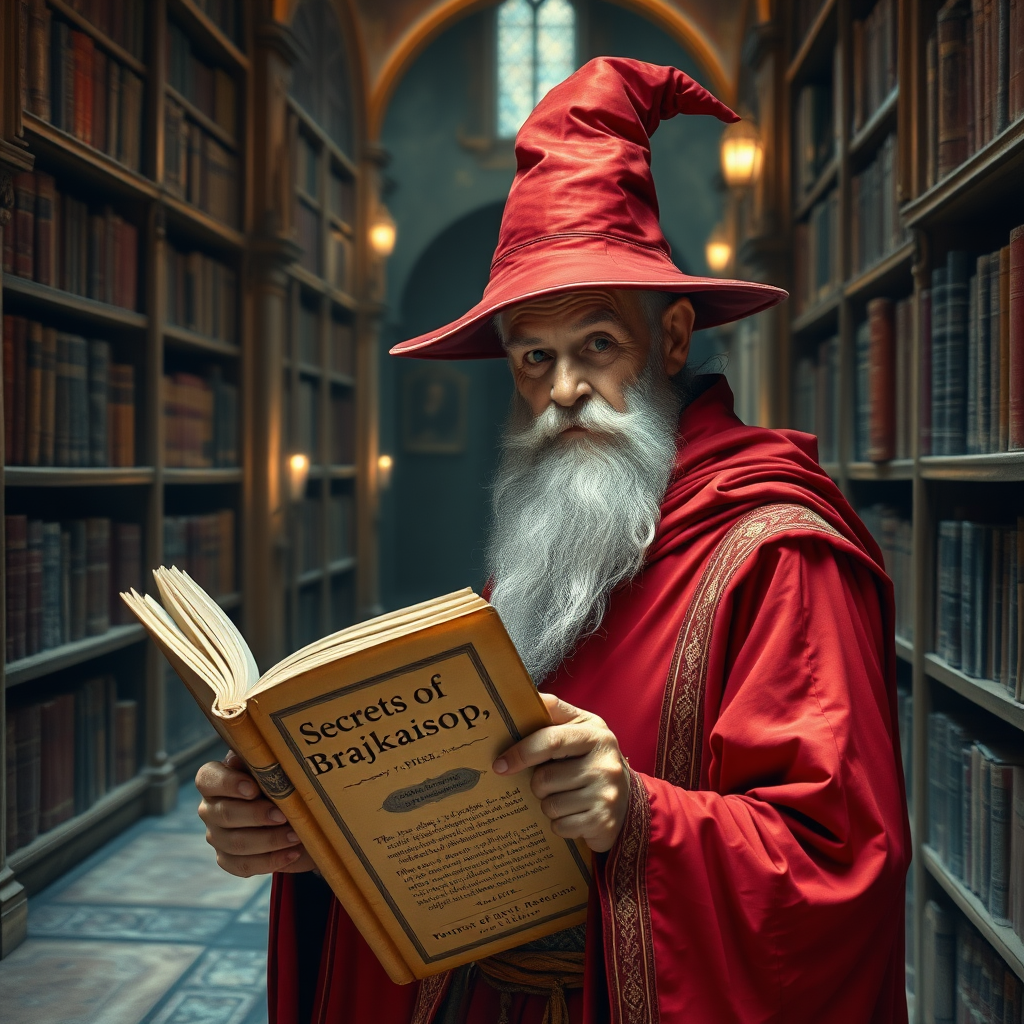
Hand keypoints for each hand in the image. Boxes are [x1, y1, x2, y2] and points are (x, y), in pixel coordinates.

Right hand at [196, 750, 314, 876]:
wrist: (283, 809)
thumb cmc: (273, 780)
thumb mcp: (269, 767)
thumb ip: (259, 762)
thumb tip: (249, 758)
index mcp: (213, 781)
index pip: (207, 779)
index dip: (228, 784)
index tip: (254, 789)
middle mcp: (209, 809)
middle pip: (225, 815)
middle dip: (256, 816)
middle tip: (283, 815)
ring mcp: (216, 836)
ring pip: (236, 843)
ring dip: (269, 840)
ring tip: (295, 836)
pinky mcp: (227, 859)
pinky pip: (244, 866)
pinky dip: (271, 861)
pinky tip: (293, 852)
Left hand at [492, 693, 630, 852]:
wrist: (626, 800)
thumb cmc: (592, 759)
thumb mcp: (581, 728)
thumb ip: (555, 711)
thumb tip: (525, 696)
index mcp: (596, 734)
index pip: (551, 740)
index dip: (521, 751)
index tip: (500, 764)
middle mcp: (605, 763)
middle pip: (544, 779)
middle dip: (538, 784)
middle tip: (551, 782)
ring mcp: (606, 794)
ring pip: (550, 805)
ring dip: (549, 805)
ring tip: (565, 798)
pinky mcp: (603, 822)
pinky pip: (560, 827)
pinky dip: (560, 824)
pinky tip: (573, 814)